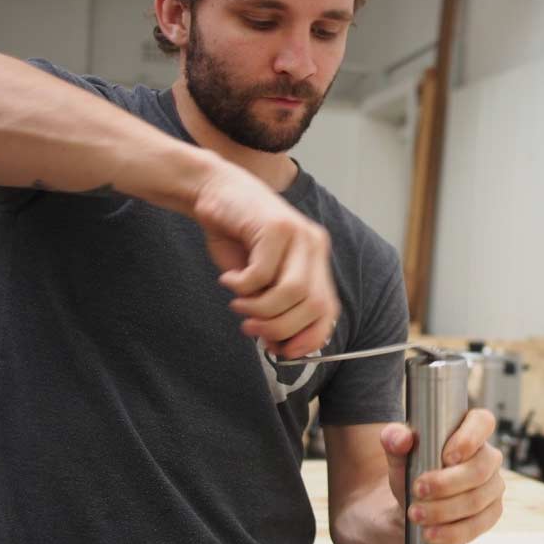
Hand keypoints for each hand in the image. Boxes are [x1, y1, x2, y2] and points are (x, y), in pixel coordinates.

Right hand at [191, 160, 338, 358]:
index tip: (283, 350)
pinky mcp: (276, 227)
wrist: (215, 192)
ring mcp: (299, 234)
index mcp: (316, 260)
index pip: (329, 310)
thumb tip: (279, 344)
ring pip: (291, 293)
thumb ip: (275, 307)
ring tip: (238, 302)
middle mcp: (315, 245)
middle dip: (280, 327)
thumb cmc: (237, 238)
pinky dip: (241, 285)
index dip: (309, 337)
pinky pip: (262, 274)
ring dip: (259, 308)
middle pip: (313, 306)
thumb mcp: (261, 280)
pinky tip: (230, 277)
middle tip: (251, 327)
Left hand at [380, 409, 504, 543]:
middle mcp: (487, 455)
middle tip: (417, 490)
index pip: (482, 422)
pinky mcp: (491, 512)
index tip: (445, 457)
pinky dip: (453, 532)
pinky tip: (431, 533)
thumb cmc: (411, 467)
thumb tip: (402, 439)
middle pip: (480, 469)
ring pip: (477, 500)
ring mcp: (493, 485)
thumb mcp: (398, 451)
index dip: (469, 438)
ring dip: (444, 511)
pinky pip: (478, 525)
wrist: (413, 501)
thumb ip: (394, 438)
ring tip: (416, 514)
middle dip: (447, 484)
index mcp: (470, 428)